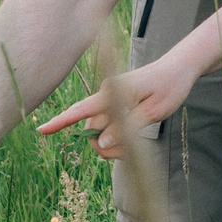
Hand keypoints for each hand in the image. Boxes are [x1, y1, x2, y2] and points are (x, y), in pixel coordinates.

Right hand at [40, 48, 197, 156]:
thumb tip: (99, 143)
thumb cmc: (170, 86)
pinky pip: (108, 125)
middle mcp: (107, 94)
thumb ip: (126, 128)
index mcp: (113, 92)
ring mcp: (110, 98)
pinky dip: (116, 136)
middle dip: (103, 146)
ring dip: (112, 144)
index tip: (41, 130)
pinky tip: (132, 139)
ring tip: (135, 144)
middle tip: (128, 153)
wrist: (179, 68)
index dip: (60, 121)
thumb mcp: (153, 112)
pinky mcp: (116, 102)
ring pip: (100, 129)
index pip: (81, 110)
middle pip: (91, 128)